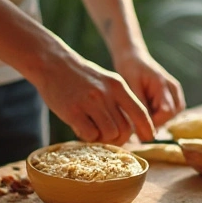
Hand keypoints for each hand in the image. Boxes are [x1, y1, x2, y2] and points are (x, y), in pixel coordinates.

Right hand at [35, 51, 155, 144]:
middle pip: (125, 129)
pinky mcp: (73, 111)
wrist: (52, 63)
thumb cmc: (81, 77)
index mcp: (118, 86)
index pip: (140, 112)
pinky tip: (81, 127)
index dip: (147, 128)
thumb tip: (131, 128)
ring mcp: (90, 102)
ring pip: (109, 134)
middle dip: (119, 139)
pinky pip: (90, 135)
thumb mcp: (106, 81)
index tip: (149, 137)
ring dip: (102, 138)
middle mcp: (106, 94)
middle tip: (108, 137)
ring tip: (92, 130)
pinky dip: (88, 137)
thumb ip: (119, 100)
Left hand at [113, 49, 184, 130]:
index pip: (167, 112)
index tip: (139, 127)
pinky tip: (145, 112)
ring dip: (158, 119)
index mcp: (163, 85)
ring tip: (141, 115)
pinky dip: (158, 115)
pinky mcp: (172, 96)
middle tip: (137, 122)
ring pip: (172, 115)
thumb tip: (145, 126)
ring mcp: (174, 92)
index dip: (155, 123)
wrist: (133, 56)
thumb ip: (140, 105)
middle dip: (156, 122)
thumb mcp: (131, 86)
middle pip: (172, 115)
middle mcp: (173, 89)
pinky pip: (169, 112)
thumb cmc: (130, 68)